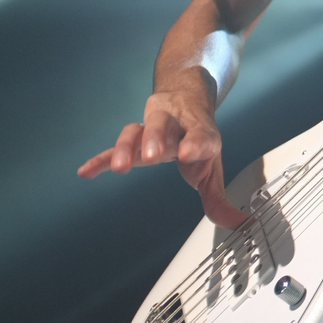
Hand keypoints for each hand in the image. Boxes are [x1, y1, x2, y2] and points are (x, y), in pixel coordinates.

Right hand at [77, 90, 246, 228]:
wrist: (185, 99)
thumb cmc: (198, 139)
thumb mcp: (213, 167)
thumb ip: (218, 198)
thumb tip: (237, 223)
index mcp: (201, 134)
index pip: (201, 136)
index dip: (195, 144)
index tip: (187, 154)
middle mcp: (175, 128)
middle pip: (163, 126)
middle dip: (155, 139)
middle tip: (151, 156)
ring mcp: (152, 128)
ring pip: (137, 130)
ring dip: (128, 146)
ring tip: (119, 168)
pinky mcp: (134, 136)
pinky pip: (114, 146)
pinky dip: (100, 158)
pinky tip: (85, 172)